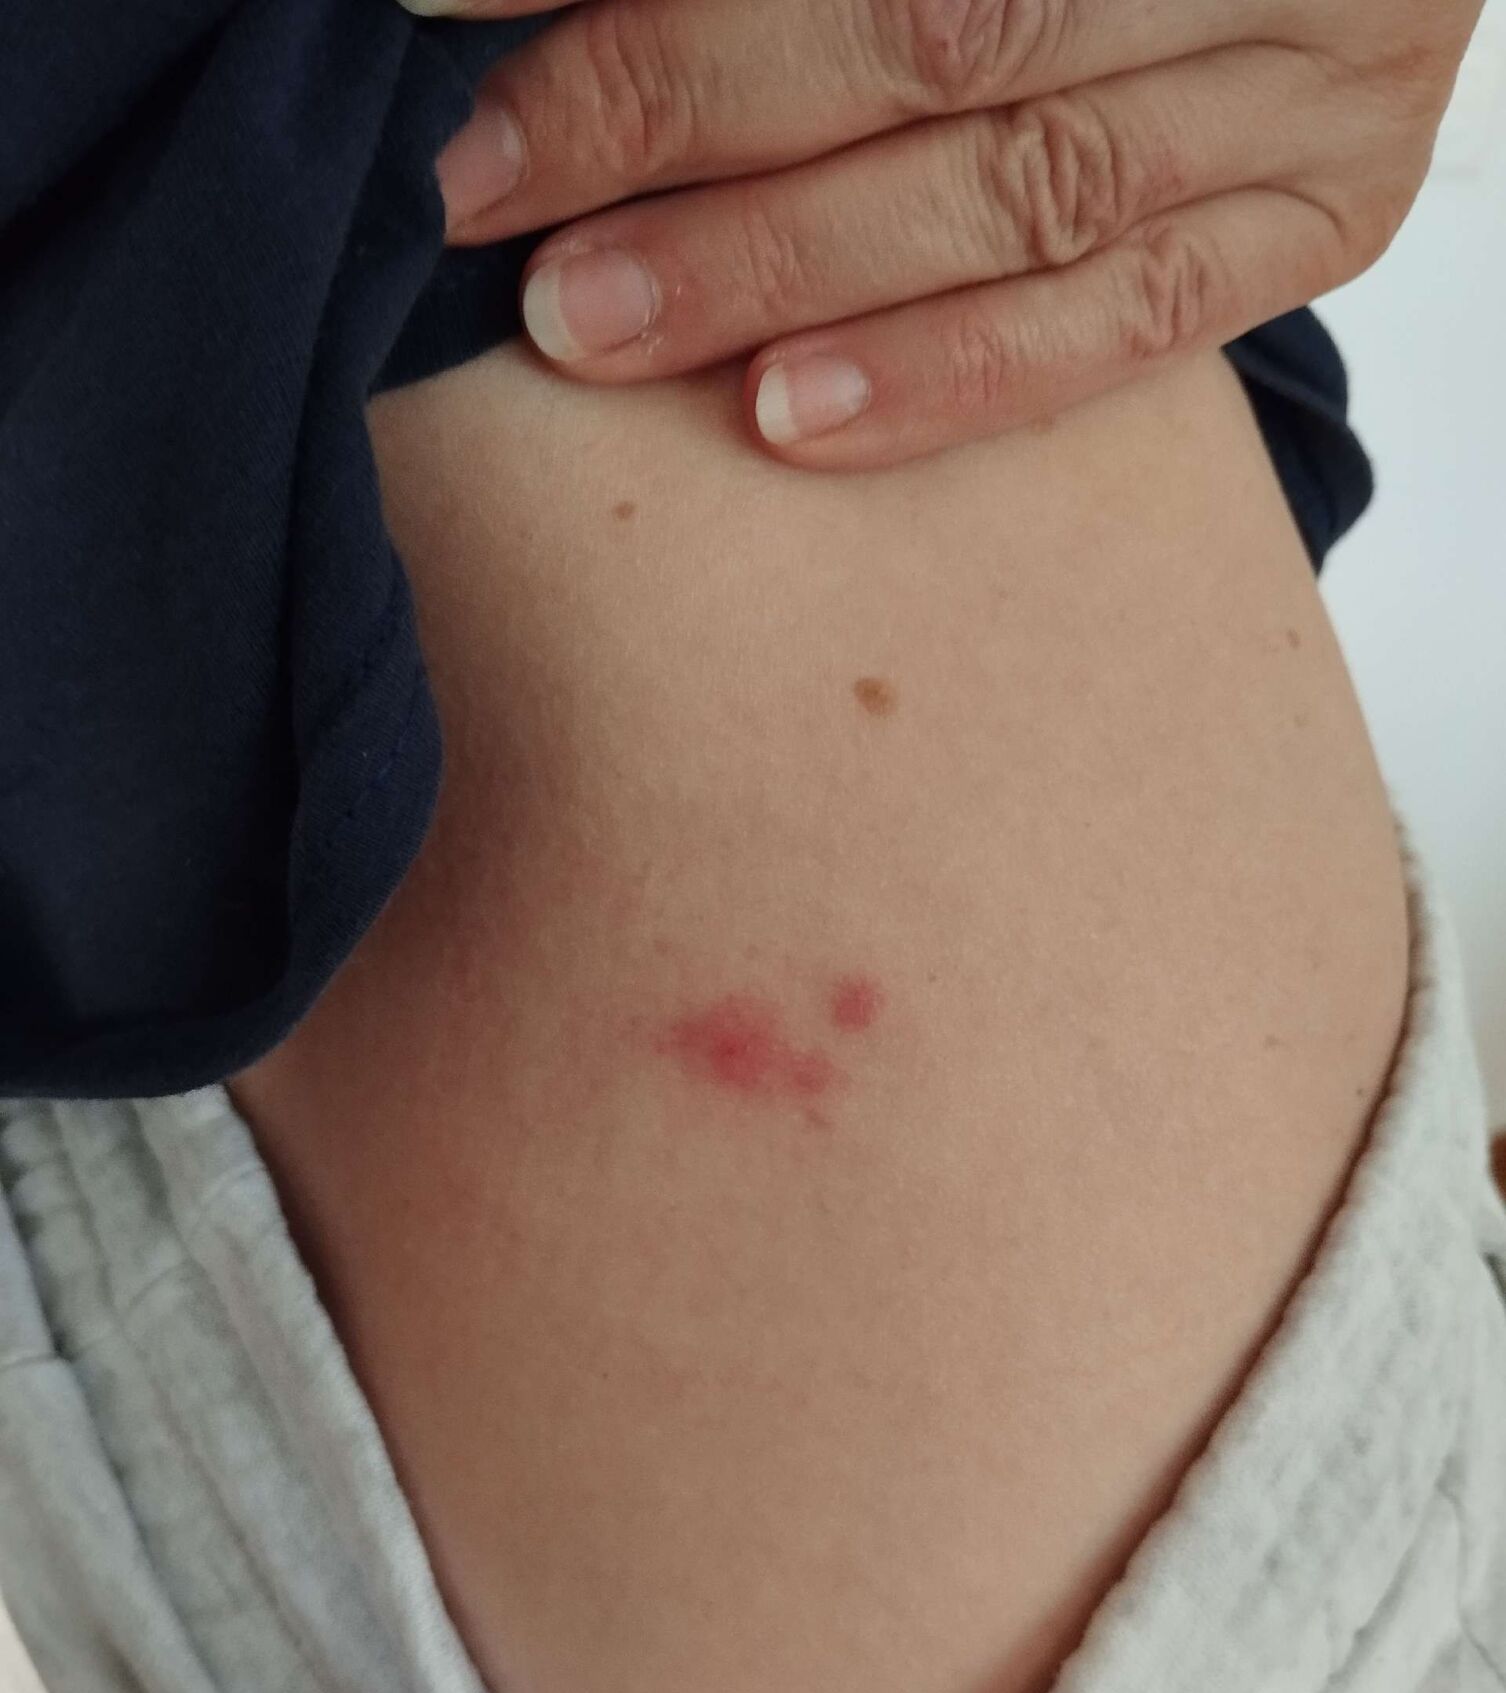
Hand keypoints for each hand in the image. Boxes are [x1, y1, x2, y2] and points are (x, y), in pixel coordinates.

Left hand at [411, 0, 1481, 467]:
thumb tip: (519, 7)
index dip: (661, 1)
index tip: (444, 11)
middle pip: (935, 29)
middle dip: (680, 108)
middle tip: (484, 185)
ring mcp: (1318, 84)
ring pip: (1020, 192)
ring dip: (783, 266)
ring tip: (590, 322)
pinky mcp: (1323, 223)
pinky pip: (1120, 328)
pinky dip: (947, 378)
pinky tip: (785, 421)